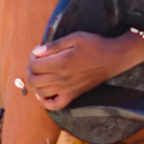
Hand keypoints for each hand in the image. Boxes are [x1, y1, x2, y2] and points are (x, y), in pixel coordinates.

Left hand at [26, 31, 143, 110]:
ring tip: (39, 74)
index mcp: (61, 63)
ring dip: (34, 84)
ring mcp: (67, 89)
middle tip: (36, 62)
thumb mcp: (75, 37)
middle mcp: (62, 78)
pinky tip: (43, 94)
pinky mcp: (74, 95)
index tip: (38, 51)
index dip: (32, 57)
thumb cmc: (95, 45)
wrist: (113, 58)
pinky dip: (45, 102)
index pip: (34, 65)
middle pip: (34, 80)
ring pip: (41, 93)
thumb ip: (54, 45)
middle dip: (30, 70)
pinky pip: (55, 105)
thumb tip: (37, 52)